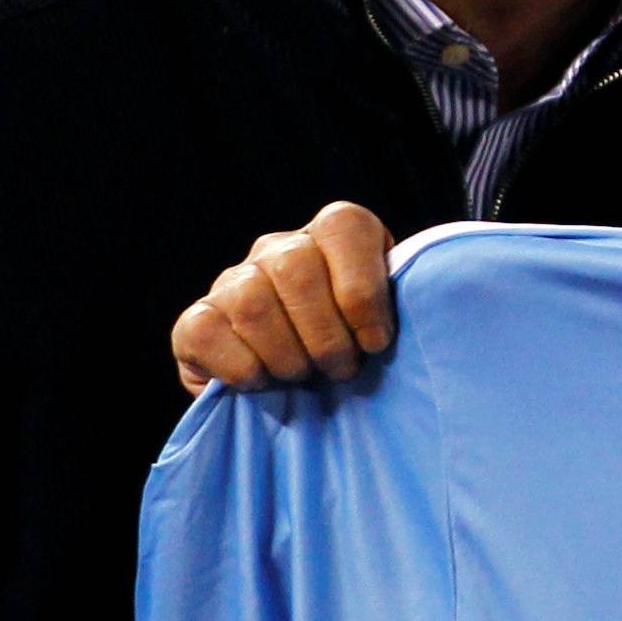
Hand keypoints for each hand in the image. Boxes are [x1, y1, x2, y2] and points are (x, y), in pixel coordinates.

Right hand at [172, 202, 395, 396]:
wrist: (303, 391)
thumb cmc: (359, 352)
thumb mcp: (390, 322)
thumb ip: (405, 304)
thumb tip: (425, 310)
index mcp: (334, 234)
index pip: (344, 229)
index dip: (362, 291)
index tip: (376, 343)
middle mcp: (280, 248)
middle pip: (295, 268)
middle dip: (326, 335)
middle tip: (341, 371)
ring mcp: (233, 280)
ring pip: (252, 301)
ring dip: (287, 354)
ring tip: (304, 377)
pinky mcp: (197, 320)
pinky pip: (206, 331)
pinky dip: (239, 366)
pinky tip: (260, 382)